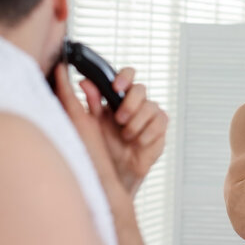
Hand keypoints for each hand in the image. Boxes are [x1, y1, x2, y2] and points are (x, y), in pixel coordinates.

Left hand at [54, 63, 167, 196]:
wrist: (116, 170)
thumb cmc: (103, 144)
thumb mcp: (93, 122)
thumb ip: (90, 101)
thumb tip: (84, 81)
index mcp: (119, 96)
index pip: (128, 74)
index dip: (124, 77)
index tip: (115, 86)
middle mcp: (137, 102)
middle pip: (141, 89)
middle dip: (130, 104)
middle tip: (119, 119)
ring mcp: (150, 113)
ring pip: (151, 106)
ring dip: (136, 123)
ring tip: (126, 136)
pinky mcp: (160, 126)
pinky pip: (160, 122)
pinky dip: (146, 134)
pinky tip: (137, 142)